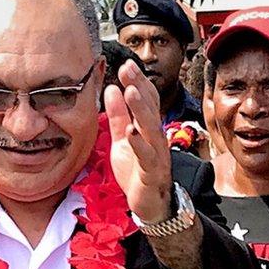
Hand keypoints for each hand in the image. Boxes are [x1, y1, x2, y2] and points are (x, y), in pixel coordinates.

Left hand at [105, 60, 172, 222]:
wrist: (149, 203)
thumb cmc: (136, 170)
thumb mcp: (122, 139)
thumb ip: (118, 116)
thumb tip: (113, 89)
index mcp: (148, 128)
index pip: (146, 100)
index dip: (138, 82)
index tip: (127, 64)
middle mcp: (156, 138)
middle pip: (150, 108)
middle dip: (139, 87)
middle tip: (128, 68)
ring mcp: (156, 154)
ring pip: (151, 128)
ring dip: (141, 109)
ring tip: (131, 92)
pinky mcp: (151, 172)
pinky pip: (146, 156)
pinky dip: (139, 143)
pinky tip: (132, 131)